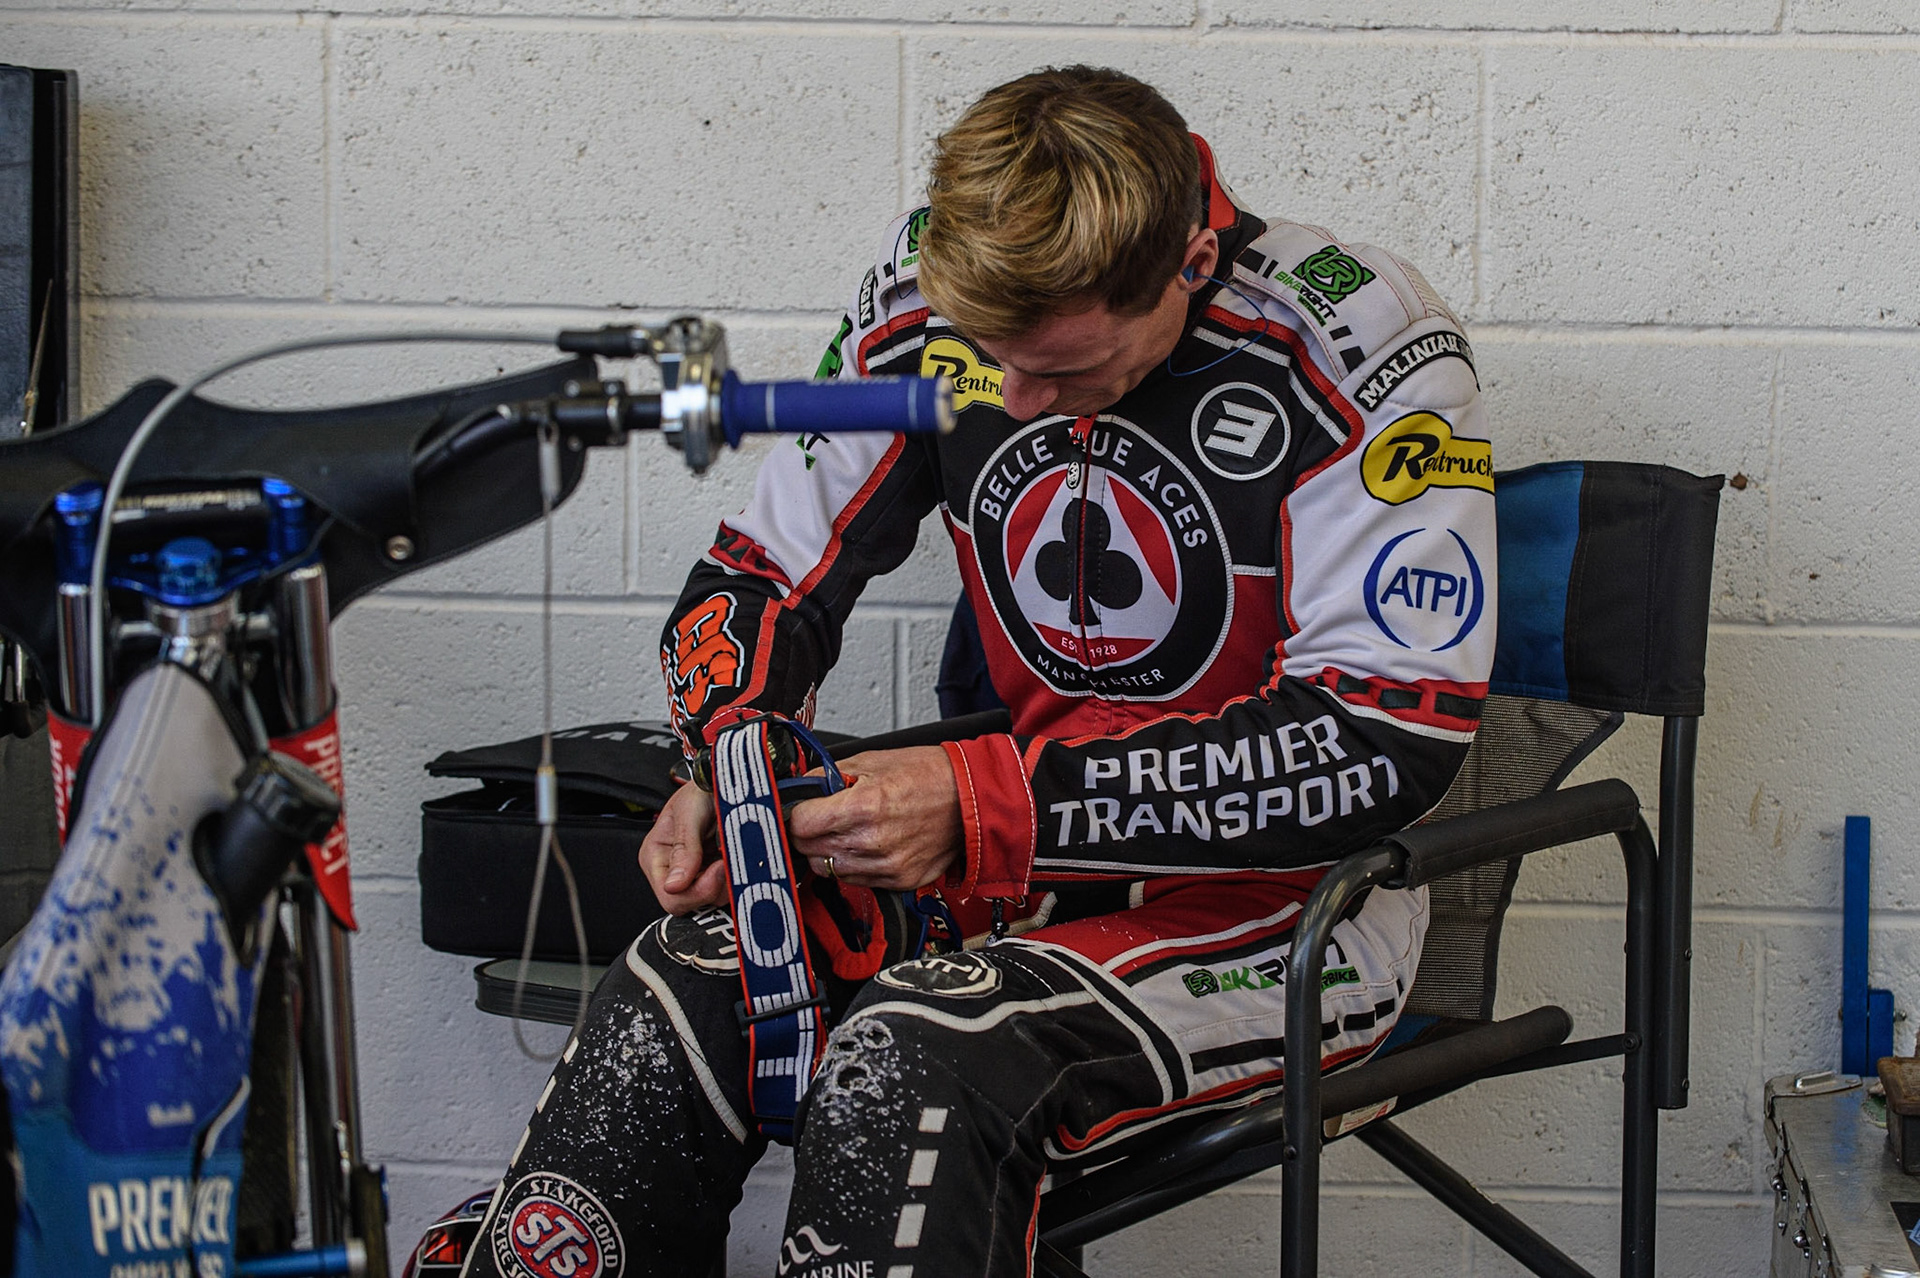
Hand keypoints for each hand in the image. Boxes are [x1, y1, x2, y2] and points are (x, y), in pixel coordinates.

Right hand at [637, 780, 726, 914]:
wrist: (721, 781)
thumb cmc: (701, 790)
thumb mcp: (690, 812)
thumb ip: (684, 848)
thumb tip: (675, 885)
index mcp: (654, 857)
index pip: (670, 898)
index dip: (697, 891)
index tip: (719, 867)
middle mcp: (670, 870)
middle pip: (690, 904)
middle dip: (713, 887)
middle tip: (728, 860)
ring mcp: (692, 875)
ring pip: (710, 901)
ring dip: (727, 882)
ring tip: (731, 853)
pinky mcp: (711, 874)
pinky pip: (724, 890)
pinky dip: (734, 878)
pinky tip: (735, 858)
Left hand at [787, 746, 962, 889]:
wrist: (970, 798)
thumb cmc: (927, 775)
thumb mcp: (870, 761)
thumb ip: (828, 776)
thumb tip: (800, 788)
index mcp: (864, 807)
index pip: (800, 825)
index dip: (796, 815)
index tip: (801, 810)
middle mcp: (872, 842)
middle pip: (809, 851)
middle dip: (809, 833)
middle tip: (823, 818)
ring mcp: (886, 866)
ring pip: (828, 870)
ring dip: (829, 852)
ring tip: (849, 831)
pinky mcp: (899, 882)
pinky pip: (855, 881)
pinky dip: (854, 865)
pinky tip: (867, 844)